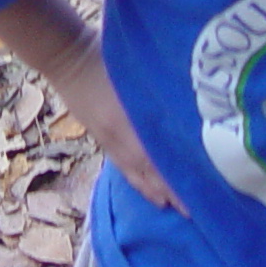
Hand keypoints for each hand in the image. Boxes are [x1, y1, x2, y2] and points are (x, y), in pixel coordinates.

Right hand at [0, 0, 183, 212]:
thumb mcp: (139, 71)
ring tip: (168, 206)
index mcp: (130, 125)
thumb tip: (190, 112)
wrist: (67, 54)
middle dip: (169, 193)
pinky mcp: (99, 136)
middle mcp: (119, 138)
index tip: (198, 197)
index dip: (177, 183)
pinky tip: (143, 185)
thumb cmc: (106, 54)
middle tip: (192, 212)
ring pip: (132, 173)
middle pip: (148, 174)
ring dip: (151, 190)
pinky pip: (120, 164)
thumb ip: (161, 93)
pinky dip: (134, 178)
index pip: (158, 163)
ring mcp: (107, 139)